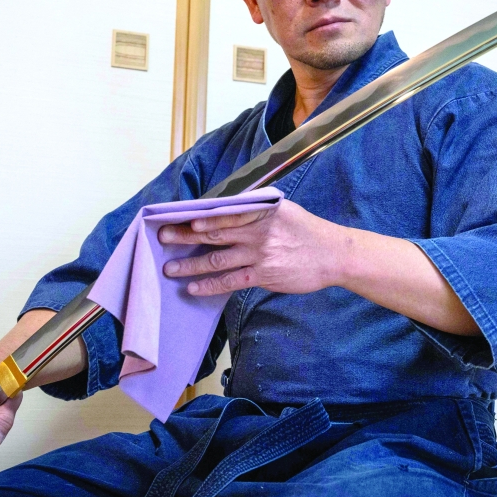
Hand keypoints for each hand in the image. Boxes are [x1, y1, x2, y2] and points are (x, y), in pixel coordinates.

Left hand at [159, 199, 342, 296]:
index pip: (224, 213)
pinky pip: (230, 280)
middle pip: (214, 233)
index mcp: (262, 211)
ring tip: (169, 268)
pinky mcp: (264, 275)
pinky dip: (210, 284)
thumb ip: (257, 210)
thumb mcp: (284, 210)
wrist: (334, 255)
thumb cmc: (307, 231)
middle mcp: (258, 230)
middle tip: (163, 237)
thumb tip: (229, 210)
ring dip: (190, 264)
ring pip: (217, 258)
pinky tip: (193, 287)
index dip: (200, 216)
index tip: (179, 217)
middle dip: (185, 235)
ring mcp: (260, 254)